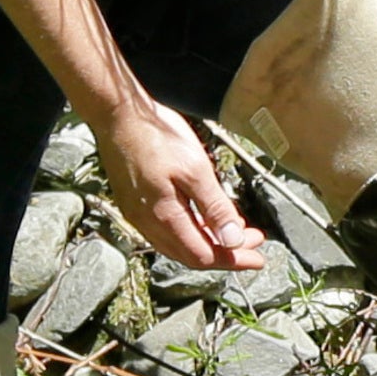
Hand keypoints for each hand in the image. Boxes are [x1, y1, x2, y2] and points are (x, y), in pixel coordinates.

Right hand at [90, 91, 269, 271]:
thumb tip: (233, 241)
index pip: (204, 255)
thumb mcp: (196, 170)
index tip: (258, 259)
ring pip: (178, 244)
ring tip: (234, 231)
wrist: (118, 115)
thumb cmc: (156, 136)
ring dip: (208, 242)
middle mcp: (148, 223)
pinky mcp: (134, 203)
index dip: (233, 260)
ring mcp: (138, 214)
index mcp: (165, 217)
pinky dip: (190, 231)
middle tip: (252, 243)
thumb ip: (215, 208)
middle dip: (225, 252)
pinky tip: (203, 219)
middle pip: (191, 254)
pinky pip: (165, 231)